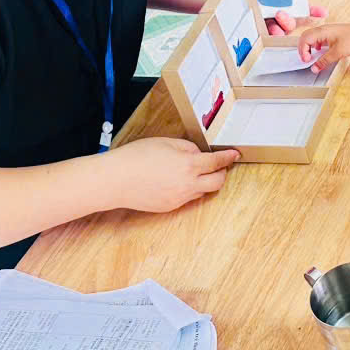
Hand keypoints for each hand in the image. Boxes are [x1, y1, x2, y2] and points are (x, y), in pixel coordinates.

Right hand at [107, 137, 238, 212]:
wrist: (115, 180)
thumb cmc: (136, 157)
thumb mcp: (166, 142)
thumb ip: (187, 148)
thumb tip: (199, 155)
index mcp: (189, 165)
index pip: (217, 162)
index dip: (228, 157)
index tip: (234, 154)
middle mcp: (188, 185)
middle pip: (218, 182)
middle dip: (221, 173)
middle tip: (217, 165)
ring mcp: (180, 198)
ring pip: (202, 191)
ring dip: (204, 181)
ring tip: (190, 171)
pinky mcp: (170, 207)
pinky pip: (187, 198)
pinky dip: (188, 189)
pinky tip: (174, 180)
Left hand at [251, 0, 327, 35]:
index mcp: (283, 0)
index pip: (302, 6)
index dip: (313, 10)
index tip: (322, 12)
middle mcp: (279, 13)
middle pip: (293, 20)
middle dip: (291, 20)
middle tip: (280, 14)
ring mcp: (269, 23)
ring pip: (282, 30)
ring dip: (281, 29)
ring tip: (274, 28)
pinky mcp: (257, 31)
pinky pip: (268, 36)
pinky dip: (270, 36)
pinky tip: (269, 35)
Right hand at [297, 22, 349, 72]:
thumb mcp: (337, 53)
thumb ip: (324, 61)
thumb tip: (314, 68)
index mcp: (321, 32)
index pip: (304, 40)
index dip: (303, 51)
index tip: (307, 60)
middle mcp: (322, 29)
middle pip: (305, 37)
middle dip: (303, 49)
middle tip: (306, 59)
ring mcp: (326, 30)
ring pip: (311, 37)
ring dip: (308, 47)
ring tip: (311, 56)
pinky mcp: (330, 33)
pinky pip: (318, 38)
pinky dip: (315, 45)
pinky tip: (320, 52)